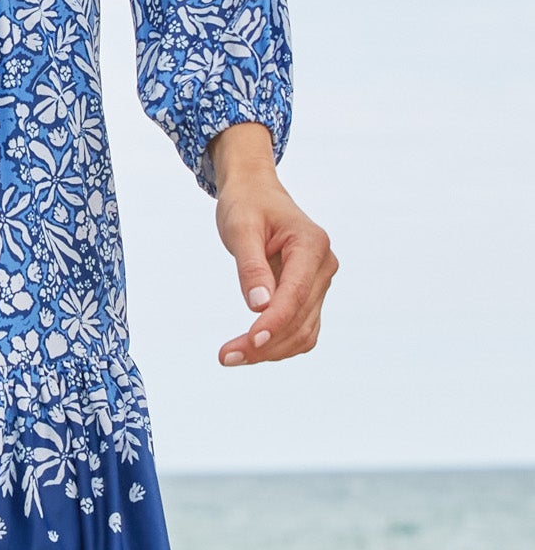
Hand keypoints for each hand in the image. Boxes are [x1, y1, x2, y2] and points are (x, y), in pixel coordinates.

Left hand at [209, 123, 336, 366]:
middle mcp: (323, 266)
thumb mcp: (241, 228)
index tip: (250, 342)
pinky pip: (301, 328)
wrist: (255, 193)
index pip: (296, 293)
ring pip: (303, 331)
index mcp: (312, 244)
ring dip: (271, 350)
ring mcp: (319, 282)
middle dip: (265, 342)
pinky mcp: (310, 295)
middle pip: (299, 318)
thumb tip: (259, 307)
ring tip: (231, 357)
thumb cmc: (247, 205)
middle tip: (226, 357)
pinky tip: (251, 350)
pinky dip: (278, 344)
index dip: (275, 321)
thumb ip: (251, 266)